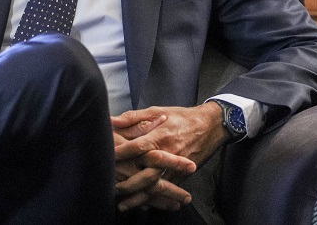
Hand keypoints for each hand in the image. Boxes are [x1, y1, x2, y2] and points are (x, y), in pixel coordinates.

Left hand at [111, 103, 227, 211]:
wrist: (210, 125)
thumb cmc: (181, 117)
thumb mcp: (156, 111)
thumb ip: (133, 117)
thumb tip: (112, 120)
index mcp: (160, 136)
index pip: (137, 146)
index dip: (121, 152)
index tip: (106, 157)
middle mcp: (168, 153)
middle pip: (147, 173)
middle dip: (129, 183)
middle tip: (112, 188)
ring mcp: (176, 166)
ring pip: (157, 186)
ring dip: (140, 197)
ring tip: (123, 204)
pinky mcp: (183, 174)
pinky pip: (168, 190)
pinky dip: (155, 199)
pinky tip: (143, 205)